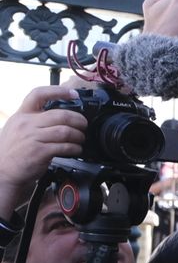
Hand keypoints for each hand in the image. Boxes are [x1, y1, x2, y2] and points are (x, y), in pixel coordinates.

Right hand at [0, 86, 85, 215]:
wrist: (3, 171)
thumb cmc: (13, 151)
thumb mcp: (18, 128)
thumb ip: (35, 120)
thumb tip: (60, 115)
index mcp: (22, 115)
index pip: (38, 94)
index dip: (58, 91)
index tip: (73, 94)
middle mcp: (26, 124)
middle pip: (61, 114)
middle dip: (78, 119)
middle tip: (84, 125)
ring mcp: (32, 138)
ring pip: (65, 131)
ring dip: (79, 135)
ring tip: (81, 139)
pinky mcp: (39, 152)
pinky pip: (64, 146)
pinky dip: (75, 148)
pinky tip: (76, 150)